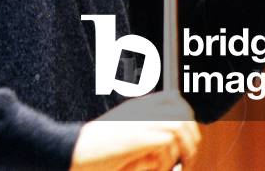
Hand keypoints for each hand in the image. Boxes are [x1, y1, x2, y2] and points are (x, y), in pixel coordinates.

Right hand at [70, 92, 200, 170]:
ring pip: (180, 124)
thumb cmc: (94, 149)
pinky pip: (168, 141)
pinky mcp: (137, 137)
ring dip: (186, 147)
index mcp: (137, 107)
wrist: (72, 150)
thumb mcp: (122, 136)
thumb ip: (142, 136)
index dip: (186, 117)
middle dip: (192, 133)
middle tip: (188, 155)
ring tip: (181, 164)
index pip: (174, 99)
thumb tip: (164, 149)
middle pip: (182, 109)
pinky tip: (160, 168)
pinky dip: (170, 156)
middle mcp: (141, 110)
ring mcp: (139, 121)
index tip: (187, 140)